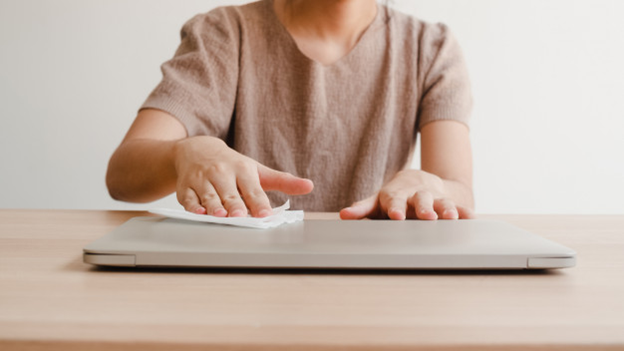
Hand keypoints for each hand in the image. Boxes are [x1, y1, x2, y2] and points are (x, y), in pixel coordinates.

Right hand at [173, 136, 313, 216]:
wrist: (197, 150)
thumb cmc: (232, 165)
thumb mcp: (257, 170)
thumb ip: (283, 181)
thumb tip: (309, 186)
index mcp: (243, 170)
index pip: (253, 189)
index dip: (259, 203)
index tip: (265, 215)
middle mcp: (222, 173)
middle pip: (230, 193)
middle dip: (235, 205)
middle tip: (240, 217)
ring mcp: (203, 179)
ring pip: (209, 195)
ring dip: (213, 206)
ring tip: (220, 216)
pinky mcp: (186, 187)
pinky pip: (188, 198)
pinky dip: (192, 206)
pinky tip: (197, 213)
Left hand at [339, 169, 473, 219]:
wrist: (418, 181)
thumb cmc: (393, 197)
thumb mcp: (377, 201)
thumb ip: (362, 208)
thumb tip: (343, 215)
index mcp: (396, 195)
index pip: (394, 200)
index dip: (395, 208)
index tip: (396, 216)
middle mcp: (416, 194)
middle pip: (420, 200)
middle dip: (423, 208)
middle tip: (426, 217)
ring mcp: (433, 197)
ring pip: (440, 202)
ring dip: (445, 209)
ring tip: (449, 218)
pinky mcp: (449, 201)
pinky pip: (458, 206)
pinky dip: (463, 212)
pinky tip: (470, 217)